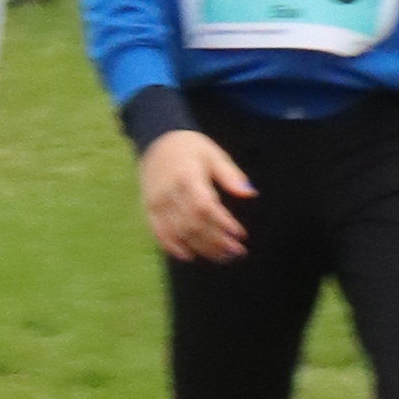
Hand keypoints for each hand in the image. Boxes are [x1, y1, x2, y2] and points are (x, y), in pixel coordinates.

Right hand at [138, 128, 254, 265]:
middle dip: (217, 242)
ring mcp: (157, 202)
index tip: (240, 235)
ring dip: (202, 248)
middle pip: (193, 224)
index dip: (222, 223)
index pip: (205, 206)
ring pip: (179, 233)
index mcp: (187, 175)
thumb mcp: (213, 153)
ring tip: (223, 257)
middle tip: (238, 252)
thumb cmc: (190, 148)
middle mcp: (169, 191)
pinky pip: (160, 233)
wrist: (155, 141)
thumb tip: (250, 193)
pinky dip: (174, 247)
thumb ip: (230, 175)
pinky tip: (191, 256)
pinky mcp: (149, 209)